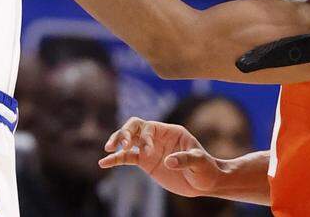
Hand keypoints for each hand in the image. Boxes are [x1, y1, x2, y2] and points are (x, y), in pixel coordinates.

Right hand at [99, 117, 223, 197]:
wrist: (205, 182)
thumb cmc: (206, 168)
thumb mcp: (200, 162)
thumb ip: (185, 159)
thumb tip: (169, 162)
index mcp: (170, 131)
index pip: (150, 127)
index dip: (145, 137)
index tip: (147, 153)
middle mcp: (157, 136)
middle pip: (135, 126)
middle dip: (125, 133)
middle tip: (121, 145)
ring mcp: (149, 148)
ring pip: (128, 139)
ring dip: (117, 142)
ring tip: (108, 150)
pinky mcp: (145, 161)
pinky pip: (127, 158)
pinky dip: (115, 159)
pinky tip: (103, 163)